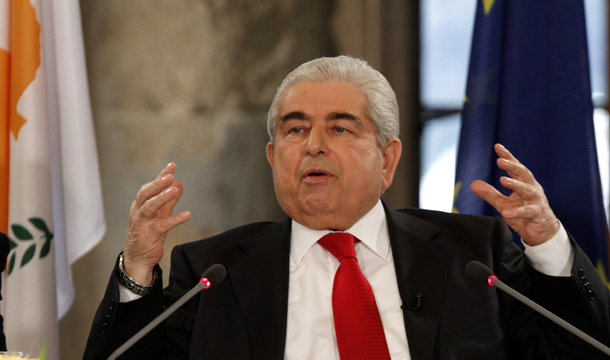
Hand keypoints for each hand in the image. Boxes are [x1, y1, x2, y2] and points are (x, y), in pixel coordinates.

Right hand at [123, 163, 190, 283]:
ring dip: (162, 198)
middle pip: (146, 194)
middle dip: (158, 184)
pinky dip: (175, 219)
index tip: (172, 166)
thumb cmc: (148, 234)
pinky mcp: (149, 236)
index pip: (150, 187)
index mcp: (140, 205)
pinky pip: (162, 226)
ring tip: (174, 190)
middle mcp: (139, 212)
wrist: (137, 258)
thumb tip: (178, 184)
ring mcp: (143, 224)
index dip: (160, 176)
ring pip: (150, 207)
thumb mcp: (159, 215)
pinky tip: (187, 215)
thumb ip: (168, 200)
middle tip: (170, 176)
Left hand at [470, 144, 558, 245]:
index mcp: (524, 183)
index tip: (497, 146)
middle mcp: (532, 189)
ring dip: (515, 184)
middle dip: (512, 166)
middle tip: (500, 160)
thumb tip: (473, 184)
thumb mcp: (503, 203)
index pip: (515, 167)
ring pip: (527, 190)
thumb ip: (490, 194)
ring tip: (503, 180)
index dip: (508, 157)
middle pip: (523, 174)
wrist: (542, 233)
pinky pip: (528, 212)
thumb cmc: (523, 214)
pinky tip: (506, 212)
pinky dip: (517, 211)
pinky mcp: (538, 214)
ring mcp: (536, 201)